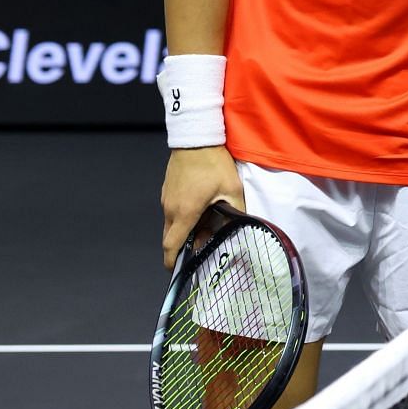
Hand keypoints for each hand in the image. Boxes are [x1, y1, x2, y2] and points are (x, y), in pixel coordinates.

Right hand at [160, 145, 243, 267]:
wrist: (196, 138)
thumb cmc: (213, 163)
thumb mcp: (232, 189)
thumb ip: (235, 212)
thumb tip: (240, 228)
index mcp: (185, 212)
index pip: (171, 245)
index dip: (172, 261)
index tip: (177, 270)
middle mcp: (171, 208)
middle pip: (170, 238)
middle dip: (182, 247)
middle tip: (201, 247)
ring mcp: (167, 199)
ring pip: (171, 224)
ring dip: (184, 231)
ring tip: (206, 226)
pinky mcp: (167, 190)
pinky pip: (172, 211)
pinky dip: (182, 218)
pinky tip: (200, 210)